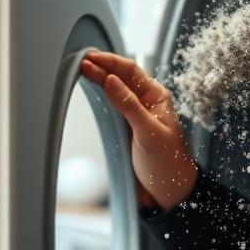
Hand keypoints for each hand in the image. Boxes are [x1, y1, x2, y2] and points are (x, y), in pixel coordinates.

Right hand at [80, 51, 198, 210]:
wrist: (169, 191)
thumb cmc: (168, 163)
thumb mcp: (148, 132)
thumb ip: (129, 106)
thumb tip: (111, 80)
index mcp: (157, 97)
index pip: (130, 70)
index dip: (110, 62)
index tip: (91, 58)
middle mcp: (146, 101)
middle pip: (120, 77)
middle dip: (101, 67)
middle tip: (80, 61)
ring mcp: (135, 114)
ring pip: (115, 90)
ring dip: (99, 79)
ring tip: (82, 69)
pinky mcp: (127, 127)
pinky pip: (112, 105)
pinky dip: (101, 95)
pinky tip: (91, 89)